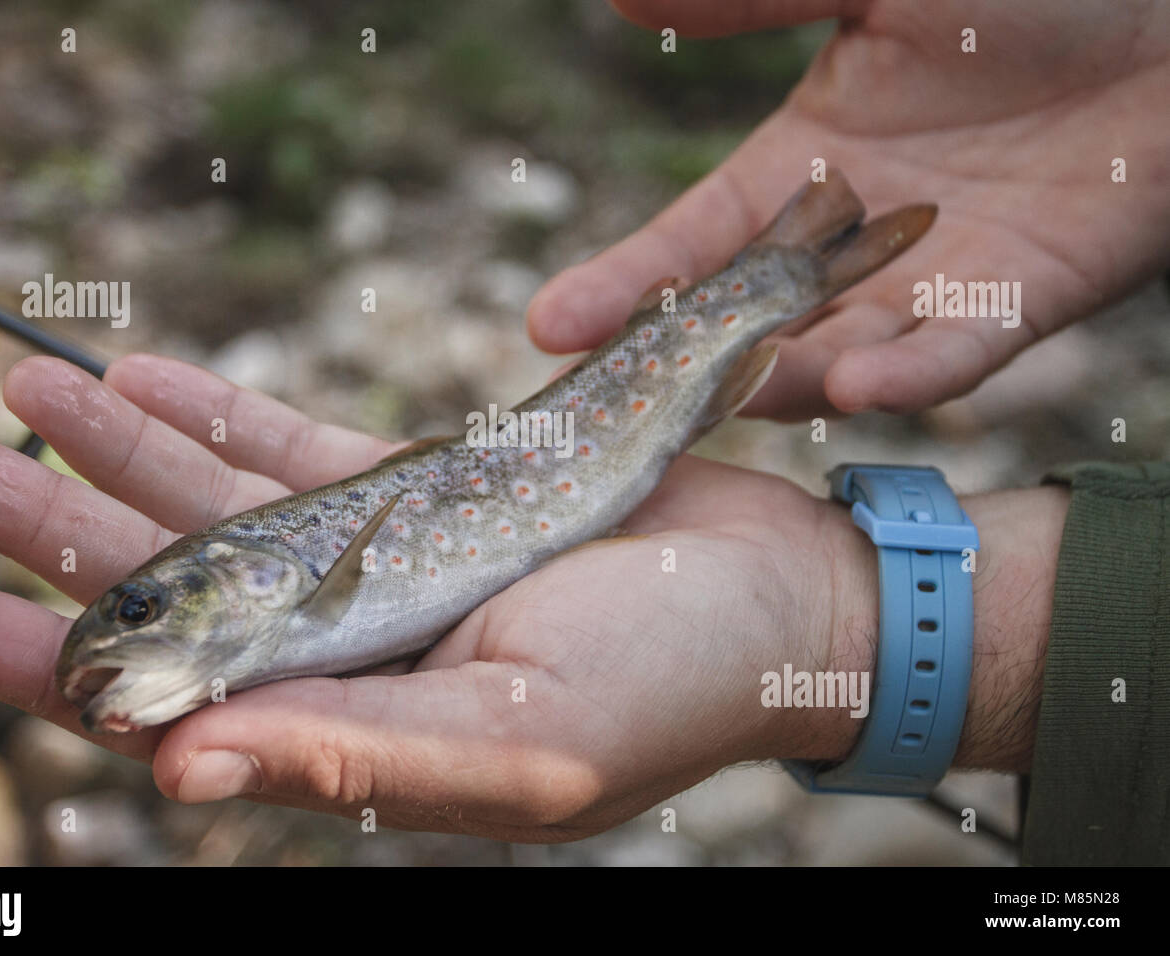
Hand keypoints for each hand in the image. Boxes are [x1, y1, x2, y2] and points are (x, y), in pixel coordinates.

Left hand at [0, 355, 1065, 838]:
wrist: (784, 595)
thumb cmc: (676, 688)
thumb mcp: (520, 746)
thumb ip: (353, 756)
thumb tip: (178, 773)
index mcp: (356, 727)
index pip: (166, 700)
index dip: (48, 658)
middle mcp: (351, 648)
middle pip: (169, 585)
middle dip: (49, 525)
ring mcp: (384, 564)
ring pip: (219, 501)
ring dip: (117, 447)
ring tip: (18, 387)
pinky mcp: (430, 492)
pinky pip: (298, 449)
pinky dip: (220, 412)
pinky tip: (144, 376)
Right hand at [528, 0, 1169, 418]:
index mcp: (803, 167)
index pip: (691, 246)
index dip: (622, 286)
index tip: (550, 327)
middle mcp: (852, 242)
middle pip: (750, 325)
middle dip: (686, 368)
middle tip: (621, 407)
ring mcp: (933, 279)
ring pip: (842, 357)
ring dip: (788, 382)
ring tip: (736, 395)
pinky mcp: (1023, 300)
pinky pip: (961, 353)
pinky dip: (914, 375)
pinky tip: (861, 388)